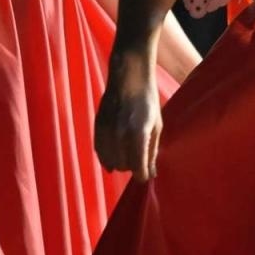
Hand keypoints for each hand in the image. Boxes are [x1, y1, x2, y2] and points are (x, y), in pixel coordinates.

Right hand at [95, 58, 162, 181]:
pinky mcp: (98, 126)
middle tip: (138, 159)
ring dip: (119, 163)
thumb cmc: (148, 101)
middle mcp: (120, 134)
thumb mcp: (156, 126)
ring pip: (110, 161)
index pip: (138, 168)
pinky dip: (106, 157)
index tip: (145, 175)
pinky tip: (113, 156)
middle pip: (123, 166)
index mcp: (138, 134)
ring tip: (127, 155)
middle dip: (132, 167)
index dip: (142, 175)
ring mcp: (107, 130)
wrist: (129, 78)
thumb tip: (151, 174)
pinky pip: (99, 151)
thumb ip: (152, 151)